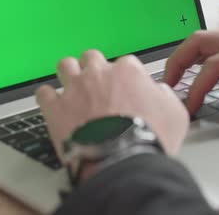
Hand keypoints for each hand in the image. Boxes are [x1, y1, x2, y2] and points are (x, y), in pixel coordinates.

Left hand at [35, 50, 188, 161]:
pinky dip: (47, 97)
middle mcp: (98, 74)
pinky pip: (43, 93)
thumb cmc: (148, 139)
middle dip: (93, 69)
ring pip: (65, 65)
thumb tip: (160, 92)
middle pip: (91, 57)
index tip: (124, 89)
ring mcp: (74, 89)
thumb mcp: (175, 115)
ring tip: (72, 88)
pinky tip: (53, 105)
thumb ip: (165, 96)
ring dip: (68, 74)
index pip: (125, 63)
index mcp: (127, 72)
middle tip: (97, 86)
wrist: (121, 161)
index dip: (124, 77)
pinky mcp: (55, 108)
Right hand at [164, 29, 218, 113]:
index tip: (190, 107)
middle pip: (199, 41)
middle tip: (168, 84)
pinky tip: (194, 70)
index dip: (197, 88)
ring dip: (185, 56)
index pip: (214, 65)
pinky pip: (214, 43)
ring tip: (175, 78)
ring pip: (204, 39)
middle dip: (178, 61)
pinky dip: (197, 55)